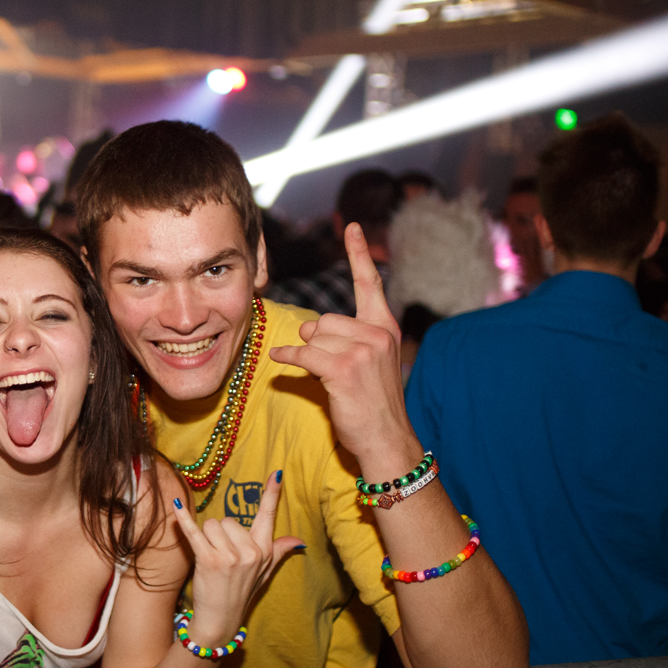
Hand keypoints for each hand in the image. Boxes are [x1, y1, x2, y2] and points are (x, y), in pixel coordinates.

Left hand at [169, 470, 302, 644]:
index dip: (272, 493)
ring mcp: (229, 556)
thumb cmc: (242, 593)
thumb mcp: (265, 573)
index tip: (278, 473)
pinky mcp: (208, 560)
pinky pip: (194, 532)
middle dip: (221, 533)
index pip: (268, 516)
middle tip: (221, 556)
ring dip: (206, 538)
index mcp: (264, 550)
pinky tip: (176, 505)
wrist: (221, 620)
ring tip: (211, 558)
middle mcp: (250, 551)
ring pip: (211, 525)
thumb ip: (279, 552)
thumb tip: (298, 540)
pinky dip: (183, 519)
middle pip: (228, 519)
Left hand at [268, 223, 422, 473]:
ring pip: (315, 336)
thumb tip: (307, 328)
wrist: (386, 440)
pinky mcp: (344, 368)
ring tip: (327, 376)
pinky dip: (289, 356)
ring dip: (310, 355)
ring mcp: (363, 350)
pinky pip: (304, 353)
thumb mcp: (366, 364)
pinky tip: (281, 358)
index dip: (359, 253)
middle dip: (317, 340)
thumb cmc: (371, 405)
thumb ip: (345, 339)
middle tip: (329, 365)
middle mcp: (378, 334)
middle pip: (326, 319)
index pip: (370, 283)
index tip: (352, 227)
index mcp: (385, 328)